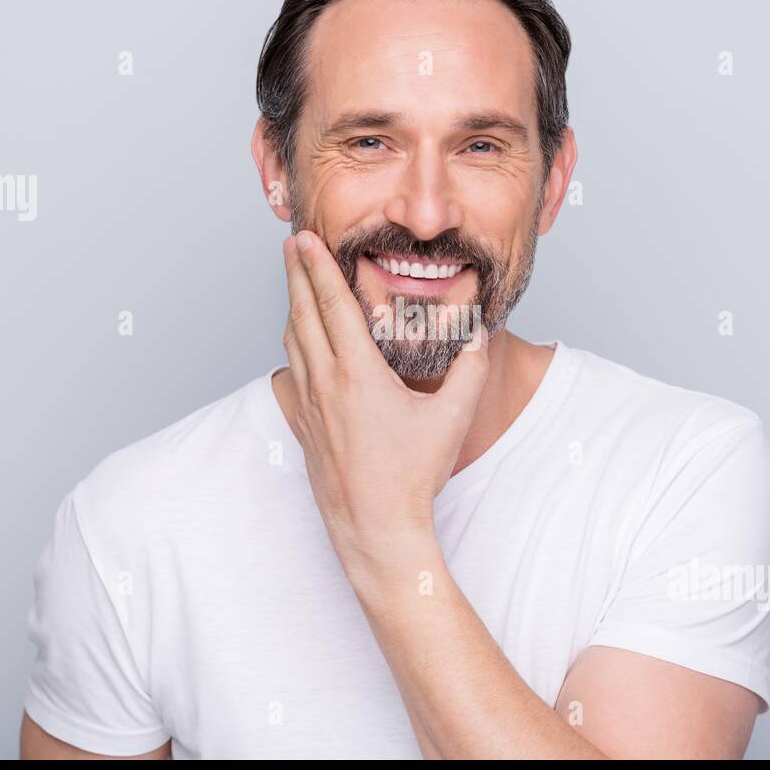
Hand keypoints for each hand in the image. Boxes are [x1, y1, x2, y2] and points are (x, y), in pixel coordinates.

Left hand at [280, 229, 489, 572]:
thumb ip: (470, 370)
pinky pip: (290, 379)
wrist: (376, 529)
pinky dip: (293, 354)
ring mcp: (308, 408)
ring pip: (293, 345)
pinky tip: (299, 354)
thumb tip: (479, 335)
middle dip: (296, 275)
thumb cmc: (412, 478)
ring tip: (297, 287)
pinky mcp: (303, 429)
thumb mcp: (451, 418)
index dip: (316, 267)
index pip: (330, 305)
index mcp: (357, 374)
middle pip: (301, 315)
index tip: (304, 240)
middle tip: (292, 245)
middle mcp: (324, 385)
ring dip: (293, 309)